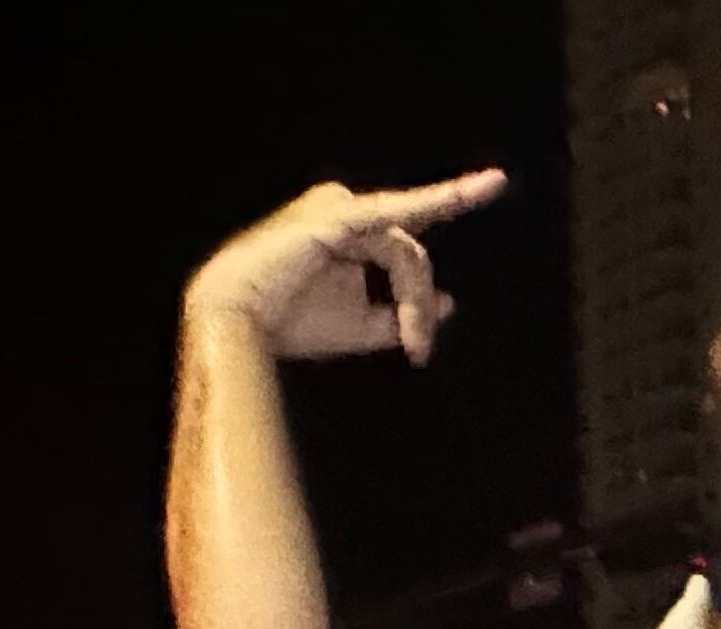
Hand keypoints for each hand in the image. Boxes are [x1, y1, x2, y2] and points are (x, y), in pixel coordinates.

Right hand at [184, 171, 508, 367]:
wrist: (234, 322)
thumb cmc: (286, 323)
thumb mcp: (359, 325)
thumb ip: (402, 314)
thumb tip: (449, 301)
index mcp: (350, 230)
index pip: (405, 256)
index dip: (418, 301)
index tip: (419, 348)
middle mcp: (347, 209)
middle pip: (411, 254)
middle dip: (417, 304)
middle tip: (416, 349)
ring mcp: (342, 208)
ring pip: (406, 252)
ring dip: (413, 298)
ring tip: (411, 341)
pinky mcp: (340, 215)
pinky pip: (400, 214)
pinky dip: (445, 203)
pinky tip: (487, 187)